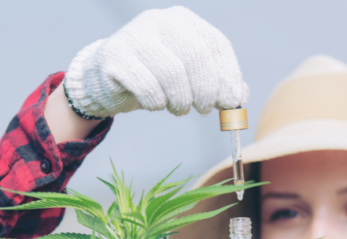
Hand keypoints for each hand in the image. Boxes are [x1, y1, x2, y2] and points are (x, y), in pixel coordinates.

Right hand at [64, 6, 247, 118]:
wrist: (105, 77)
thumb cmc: (154, 76)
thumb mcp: (189, 76)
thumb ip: (216, 83)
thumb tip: (240, 96)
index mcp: (183, 20)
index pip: (217, 44)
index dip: (228, 76)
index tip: (231, 102)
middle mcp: (159, 21)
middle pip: (196, 57)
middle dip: (205, 90)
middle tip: (204, 110)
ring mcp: (135, 36)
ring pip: (172, 73)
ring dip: (180, 100)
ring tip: (178, 108)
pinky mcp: (115, 57)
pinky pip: (147, 86)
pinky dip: (157, 102)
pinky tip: (157, 104)